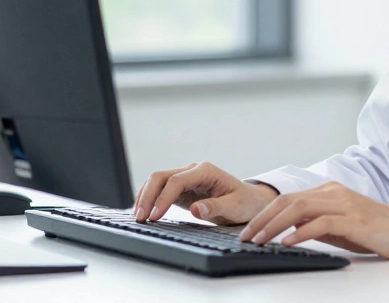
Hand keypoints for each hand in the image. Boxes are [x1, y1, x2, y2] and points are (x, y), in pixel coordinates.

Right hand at [134, 162, 277, 225]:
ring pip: (157, 181)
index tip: (155, 216)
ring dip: (145, 197)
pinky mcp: (182, 189)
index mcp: (205, 171)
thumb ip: (216, 207)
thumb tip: (195, 209)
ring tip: (139, 217)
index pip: (176, 181)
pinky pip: (161, 190)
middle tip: (140, 218)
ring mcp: (186, 178)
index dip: (163, 198)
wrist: (249, 201)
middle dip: (148, 196)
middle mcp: (193, 171)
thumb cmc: (245, 203)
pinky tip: (144, 211)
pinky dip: (150, 199)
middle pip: (161, 177)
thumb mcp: (235, 207)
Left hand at [238, 181, 388, 259]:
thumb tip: (288, 231)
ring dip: (275, 225)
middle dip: (262, 219)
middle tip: (245, 236)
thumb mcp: (339, 227)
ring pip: (300, 209)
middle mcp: (333, 193)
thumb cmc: (375, 231)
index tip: (248, 230)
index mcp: (329, 191)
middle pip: (288, 201)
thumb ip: (316, 224)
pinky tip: (287, 242)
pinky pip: (321, 223)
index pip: (288, 198)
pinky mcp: (355, 220)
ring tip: (259, 240)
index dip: (265, 214)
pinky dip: (301, 232)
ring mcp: (344, 204)